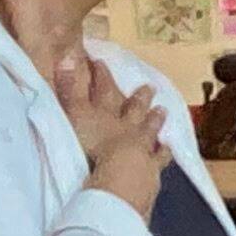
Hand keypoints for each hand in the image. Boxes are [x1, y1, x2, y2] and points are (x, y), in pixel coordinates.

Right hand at [57, 51, 169, 217]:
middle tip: (148, 86)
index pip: (102, 90)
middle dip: (138, 97)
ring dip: (154, 119)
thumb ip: (69, 89)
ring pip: (149, 129)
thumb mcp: (74, 115)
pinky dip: (164, 151)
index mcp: (105, 116)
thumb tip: (67, 55)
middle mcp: (126, 127)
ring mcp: (142, 148)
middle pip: (132, 108)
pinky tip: (169, 148)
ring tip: (162, 109)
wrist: (121, 180)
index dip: (101, 76)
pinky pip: (160, 157)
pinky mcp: (151, 169)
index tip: (100, 62)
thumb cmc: (91, 148)